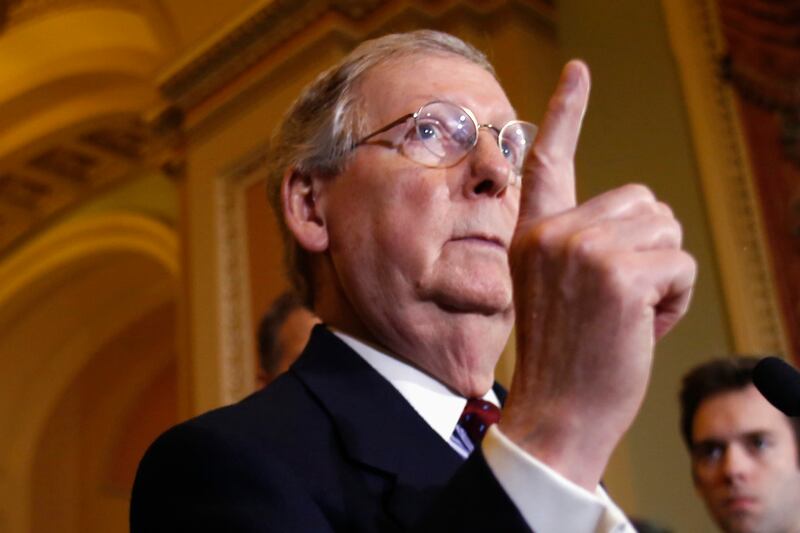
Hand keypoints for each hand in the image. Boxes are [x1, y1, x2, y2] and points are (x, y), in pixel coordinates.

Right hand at [499, 61, 696, 489]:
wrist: (557, 414)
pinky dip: (677, 298)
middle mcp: (552, 233)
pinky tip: (644, 327)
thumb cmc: (567, 357)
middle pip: (643, 202)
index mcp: (532, 234)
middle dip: (650, 249)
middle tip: (620, 300)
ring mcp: (582, 250)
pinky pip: (681, 263)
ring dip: (664, 274)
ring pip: (666, 229)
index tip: (578, 72)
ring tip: (629, 314)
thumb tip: (642, 214)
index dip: (566, 113)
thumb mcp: (554, 289)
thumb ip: (580, 242)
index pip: (548, 161)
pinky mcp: (619, 275)